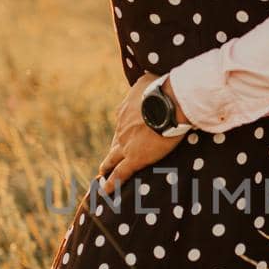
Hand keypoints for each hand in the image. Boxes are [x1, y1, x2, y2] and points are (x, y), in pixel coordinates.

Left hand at [96, 71, 188, 194]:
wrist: (167, 103)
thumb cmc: (162, 88)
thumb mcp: (148, 78)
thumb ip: (145, 82)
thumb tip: (147, 77)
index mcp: (125, 111)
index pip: (123, 123)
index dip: (125, 130)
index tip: (127, 133)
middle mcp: (121, 128)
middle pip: (115, 142)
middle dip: (111, 151)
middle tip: (107, 158)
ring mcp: (126, 144)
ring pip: (112, 158)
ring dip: (106, 166)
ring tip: (102, 174)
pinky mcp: (134, 158)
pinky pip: (120, 174)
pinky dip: (112, 183)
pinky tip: (106, 191)